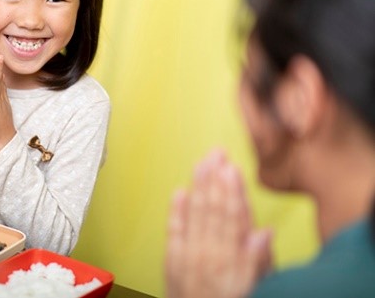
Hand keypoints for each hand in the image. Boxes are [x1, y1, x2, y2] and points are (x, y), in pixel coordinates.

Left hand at [165, 150, 271, 297]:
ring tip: (201, 163)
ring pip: (195, 213)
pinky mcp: (173, 259)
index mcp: (232, 257)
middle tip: (216, 154)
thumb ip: (259, 260)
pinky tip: (179, 191)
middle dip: (215, 178)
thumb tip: (265, 232)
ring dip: (198, 186)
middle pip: (213, 208)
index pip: (233, 215)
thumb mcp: (256, 285)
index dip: (232, 190)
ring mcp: (189, 254)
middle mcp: (210, 251)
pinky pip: (174, 230)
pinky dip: (176, 209)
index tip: (232, 168)